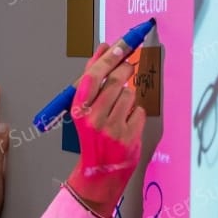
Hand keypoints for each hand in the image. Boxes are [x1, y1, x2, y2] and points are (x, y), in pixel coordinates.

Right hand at [67, 42, 161, 217]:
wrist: (98, 172)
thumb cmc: (91, 135)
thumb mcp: (84, 108)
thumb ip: (93, 78)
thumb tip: (104, 48)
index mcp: (79, 109)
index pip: (93, 76)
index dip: (108, 57)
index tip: (119, 45)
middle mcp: (94, 118)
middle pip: (116, 81)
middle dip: (125, 69)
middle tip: (127, 67)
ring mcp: (113, 129)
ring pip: (129, 95)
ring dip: (128, 96)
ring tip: (120, 107)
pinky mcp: (129, 137)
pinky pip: (139, 111)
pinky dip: (135, 113)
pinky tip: (126, 121)